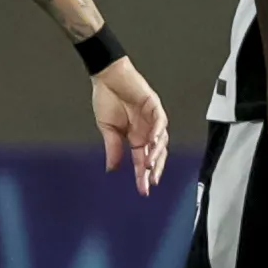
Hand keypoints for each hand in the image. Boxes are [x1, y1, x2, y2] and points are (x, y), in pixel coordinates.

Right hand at [91, 58, 169, 195]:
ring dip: (156, 152)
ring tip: (150, 165)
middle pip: (157, 153)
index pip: (142, 160)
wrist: (106, 77)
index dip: (143, 175)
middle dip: (155, 168)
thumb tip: (112, 169)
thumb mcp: (107, 129)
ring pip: (161, 139)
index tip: (143, 190)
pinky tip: (152, 141)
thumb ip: (113, 149)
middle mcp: (146, 130)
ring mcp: (152, 118)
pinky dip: (157, 131)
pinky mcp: (154, 105)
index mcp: (135, 137)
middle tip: (152, 182)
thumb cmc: (107, 99)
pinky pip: (160, 120)